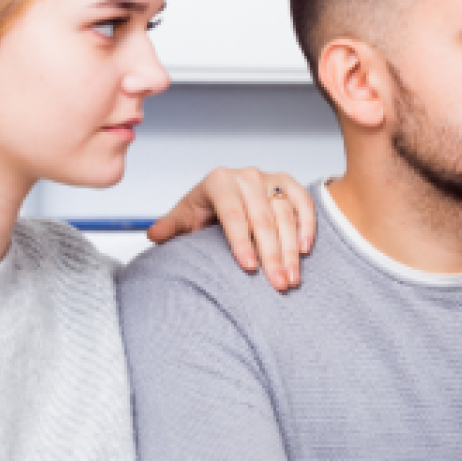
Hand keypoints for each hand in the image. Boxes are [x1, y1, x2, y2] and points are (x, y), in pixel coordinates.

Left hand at [148, 168, 315, 290]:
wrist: (225, 193)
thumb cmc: (204, 209)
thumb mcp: (185, 217)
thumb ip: (171, 227)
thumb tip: (154, 236)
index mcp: (218, 181)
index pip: (233, 214)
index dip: (241, 241)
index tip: (249, 267)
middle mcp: (246, 176)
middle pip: (263, 218)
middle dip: (272, 254)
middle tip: (277, 283)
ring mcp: (270, 179)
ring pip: (285, 215)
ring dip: (291, 249)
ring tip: (291, 278)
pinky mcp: (288, 184)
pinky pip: (304, 203)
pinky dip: (307, 226)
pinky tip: (305, 250)